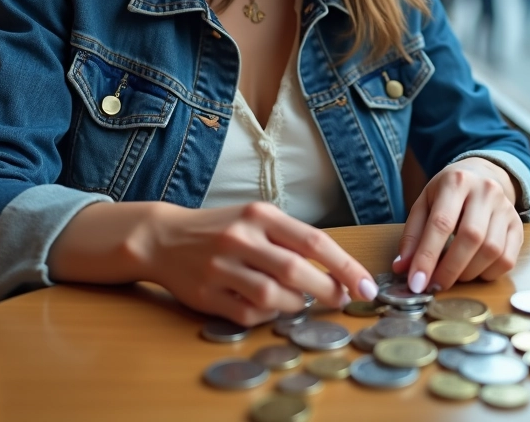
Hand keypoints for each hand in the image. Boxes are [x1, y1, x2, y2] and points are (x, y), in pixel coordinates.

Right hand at [147, 202, 376, 325]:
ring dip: (295, 304)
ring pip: (273, 297)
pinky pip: (249, 314)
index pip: (314, 241)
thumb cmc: (222, 229)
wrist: (163, 238)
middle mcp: (241, 238)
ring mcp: (221, 266)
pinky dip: (267, 315)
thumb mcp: (256, 220)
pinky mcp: (207, 294)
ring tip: (298, 300)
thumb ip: (291, 240)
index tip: (366, 286)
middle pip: (296, 271)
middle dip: (327, 290)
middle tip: (340, 300)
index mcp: (260, 215)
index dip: (345, 267)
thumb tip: (338, 272)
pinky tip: (269, 306)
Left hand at [392, 158, 521, 293]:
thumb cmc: (448, 193)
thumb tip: (402, 268)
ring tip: (452, 276)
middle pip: (471, 237)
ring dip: (468, 272)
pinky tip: (474, 271)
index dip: (427, 256)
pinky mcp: (518, 225)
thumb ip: (412, 235)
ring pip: (492, 250)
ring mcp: (506, 208)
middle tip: (434, 286)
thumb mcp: (424, 204)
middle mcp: (486, 191)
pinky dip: (488, 273)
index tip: (416, 282)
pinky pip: (508, 259)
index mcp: (456, 181)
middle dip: (450, 269)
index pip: (442, 223)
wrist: (482, 175)